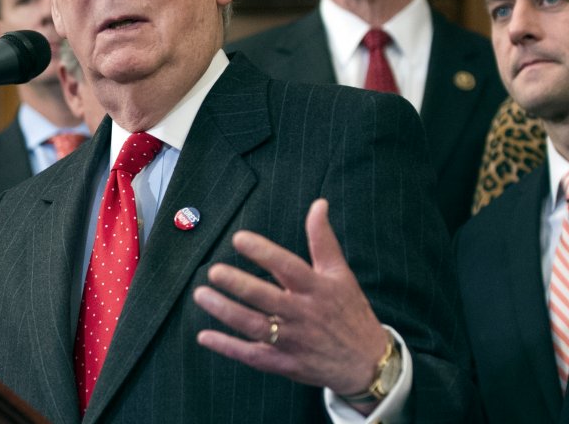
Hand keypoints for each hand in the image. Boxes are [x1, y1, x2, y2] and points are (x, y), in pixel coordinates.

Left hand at [193, 198, 387, 399]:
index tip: (239, 239)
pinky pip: (252, 356)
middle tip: (214, 271)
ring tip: (201, 295)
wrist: (366, 362)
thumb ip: (323, 239)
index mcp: (317, 289)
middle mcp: (304, 314)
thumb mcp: (340, 273)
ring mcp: (293, 341)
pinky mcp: (285, 364)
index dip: (263, 252)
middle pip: (266, 298)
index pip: (288, 267)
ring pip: (254, 326)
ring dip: (226, 312)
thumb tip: (319, 203)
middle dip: (239, 285)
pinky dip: (228, 347)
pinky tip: (204, 336)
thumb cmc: (350, 311)